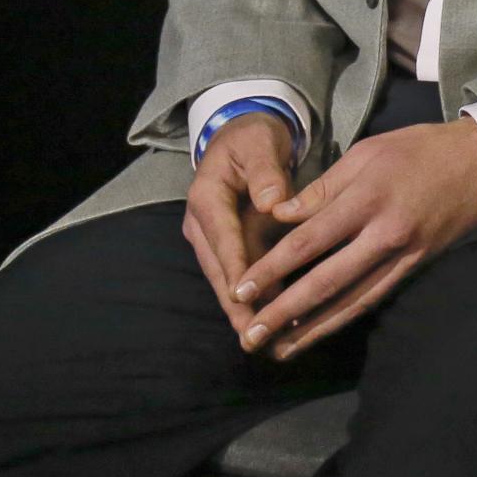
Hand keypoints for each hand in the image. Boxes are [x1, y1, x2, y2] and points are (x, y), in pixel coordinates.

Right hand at [181, 111, 296, 334]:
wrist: (244, 137)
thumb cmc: (253, 138)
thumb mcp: (260, 144)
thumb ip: (266, 172)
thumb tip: (273, 202)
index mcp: (206, 199)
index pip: (223, 239)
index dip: (234, 269)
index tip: (244, 297)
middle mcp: (203, 224)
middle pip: (220, 269)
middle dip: (236, 303)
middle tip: (253, 335)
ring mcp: (214, 237)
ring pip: (228, 278)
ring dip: (244, 308)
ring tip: (263, 339)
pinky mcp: (229, 245)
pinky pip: (241, 273)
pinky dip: (255, 295)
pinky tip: (273, 318)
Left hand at [233, 119, 476, 358]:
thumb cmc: (421, 149)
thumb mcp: (368, 152)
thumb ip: (323, 187)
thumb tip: (280, 217)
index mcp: (368, 197)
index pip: (309, 240)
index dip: (272, 268)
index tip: (240, 288)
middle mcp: (385, 232)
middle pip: (326, 280)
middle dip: (284, 311)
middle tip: (250, 334)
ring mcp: (404, 254)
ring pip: (352, 300)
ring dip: (313, 328)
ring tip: (279, 350)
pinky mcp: (417, 265)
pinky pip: (375, 296)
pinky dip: (345, 317)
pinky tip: (321, 330)